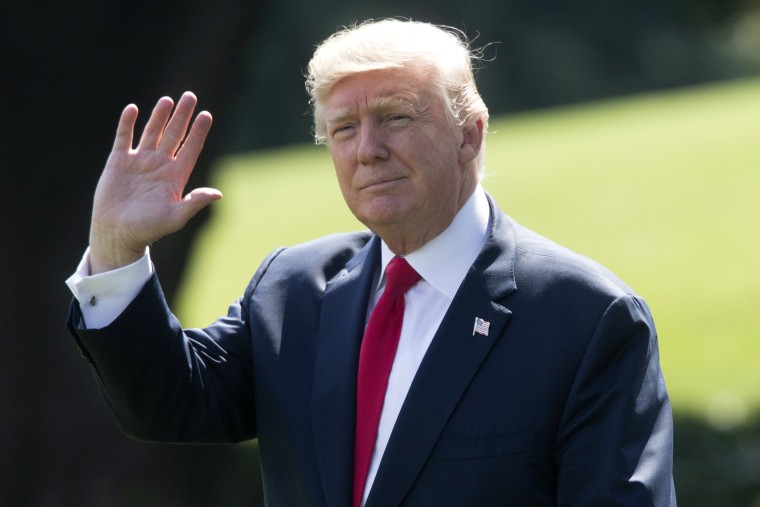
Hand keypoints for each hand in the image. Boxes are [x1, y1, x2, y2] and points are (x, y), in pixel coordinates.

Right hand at [88, 92, 220, 273]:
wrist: (118, 234)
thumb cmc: (148, 229)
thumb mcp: (175, 217)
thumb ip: (194, 203)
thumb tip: (218, 194)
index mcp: (175, 177)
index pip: (190, 148)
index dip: (198, 132)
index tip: (206, 115)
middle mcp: (160, 165)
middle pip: (174, 135)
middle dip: (182, 116)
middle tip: (190, 96)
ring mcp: (139, 162)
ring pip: (152, 132)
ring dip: (159, 116)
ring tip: (168, 100)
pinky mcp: (118, 162)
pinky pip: (124, 138)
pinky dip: (127, 124)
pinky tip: (133, 109)